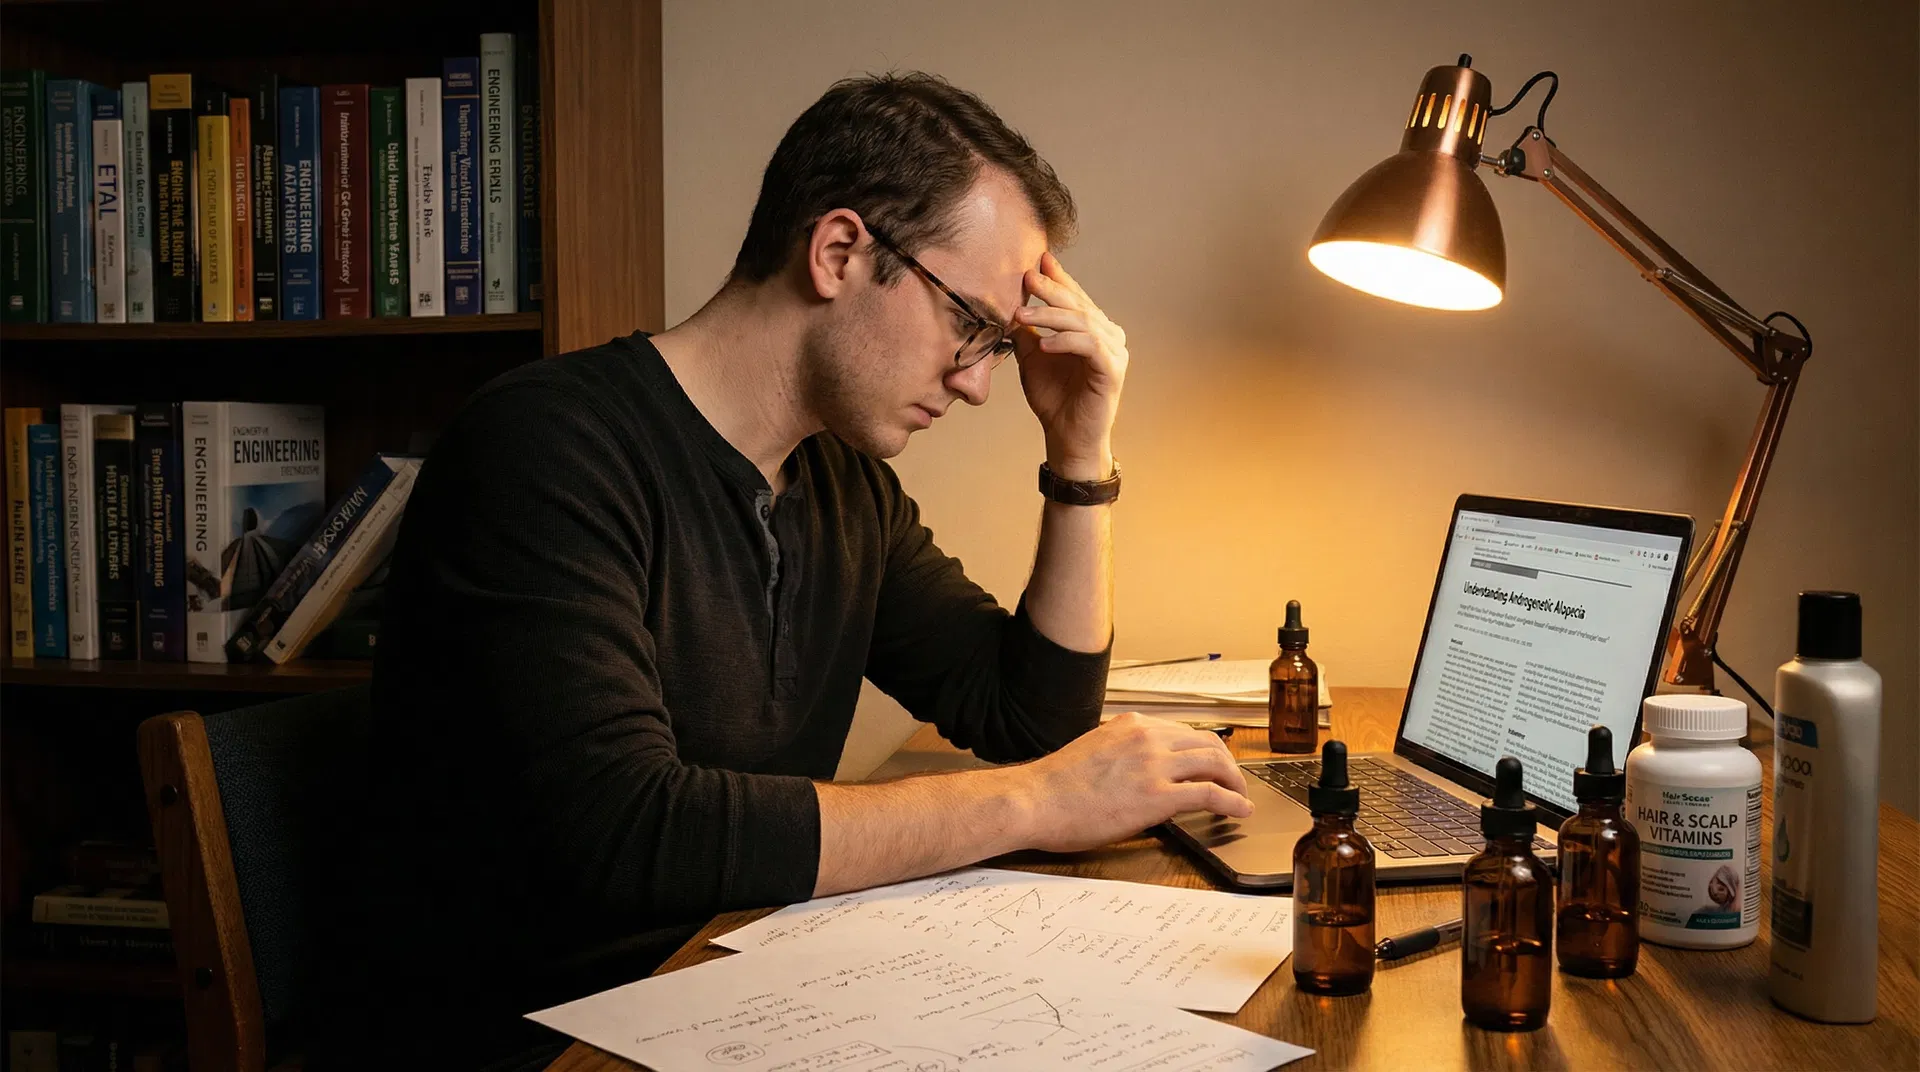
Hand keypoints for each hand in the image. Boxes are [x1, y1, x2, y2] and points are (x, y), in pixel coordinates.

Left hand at [1012, 252, 1127, 480]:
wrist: (1066, 437)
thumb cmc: (1054, 400)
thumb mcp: (1033, 359)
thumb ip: (1028, 332)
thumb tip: (1013, 306)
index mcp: (1093, 330)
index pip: (1076, 297)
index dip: (1059, 278)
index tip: (1039, 259)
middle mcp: (1109, 336)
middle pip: (1080, 304)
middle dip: (1052, 289)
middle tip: (1027, 277)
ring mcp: (1115, 352)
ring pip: (1084, 322)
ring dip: (1052, 315)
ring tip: (1022, 313)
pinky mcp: (1113, 370)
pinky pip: (1090, 346)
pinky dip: (1066, 341)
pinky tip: (1044, 342)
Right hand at [1012, 713, 1253, 853]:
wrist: (1035, 801)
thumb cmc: (1055, 786)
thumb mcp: (1095, 753)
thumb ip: (1124, 755)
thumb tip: (1143, 773)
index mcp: (1132, 725)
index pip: (1184, 731)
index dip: (1206, 750)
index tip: (1213, 764)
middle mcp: (1147, 737)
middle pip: (1208, 741)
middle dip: (1228, 763)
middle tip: (1234, 782)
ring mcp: (1153, 764)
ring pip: (1215, 762)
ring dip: (1235, 781)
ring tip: (1241, 797)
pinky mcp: (1157, 795)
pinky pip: (1209, 793)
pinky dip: (1232, 801)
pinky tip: (1240, 811)